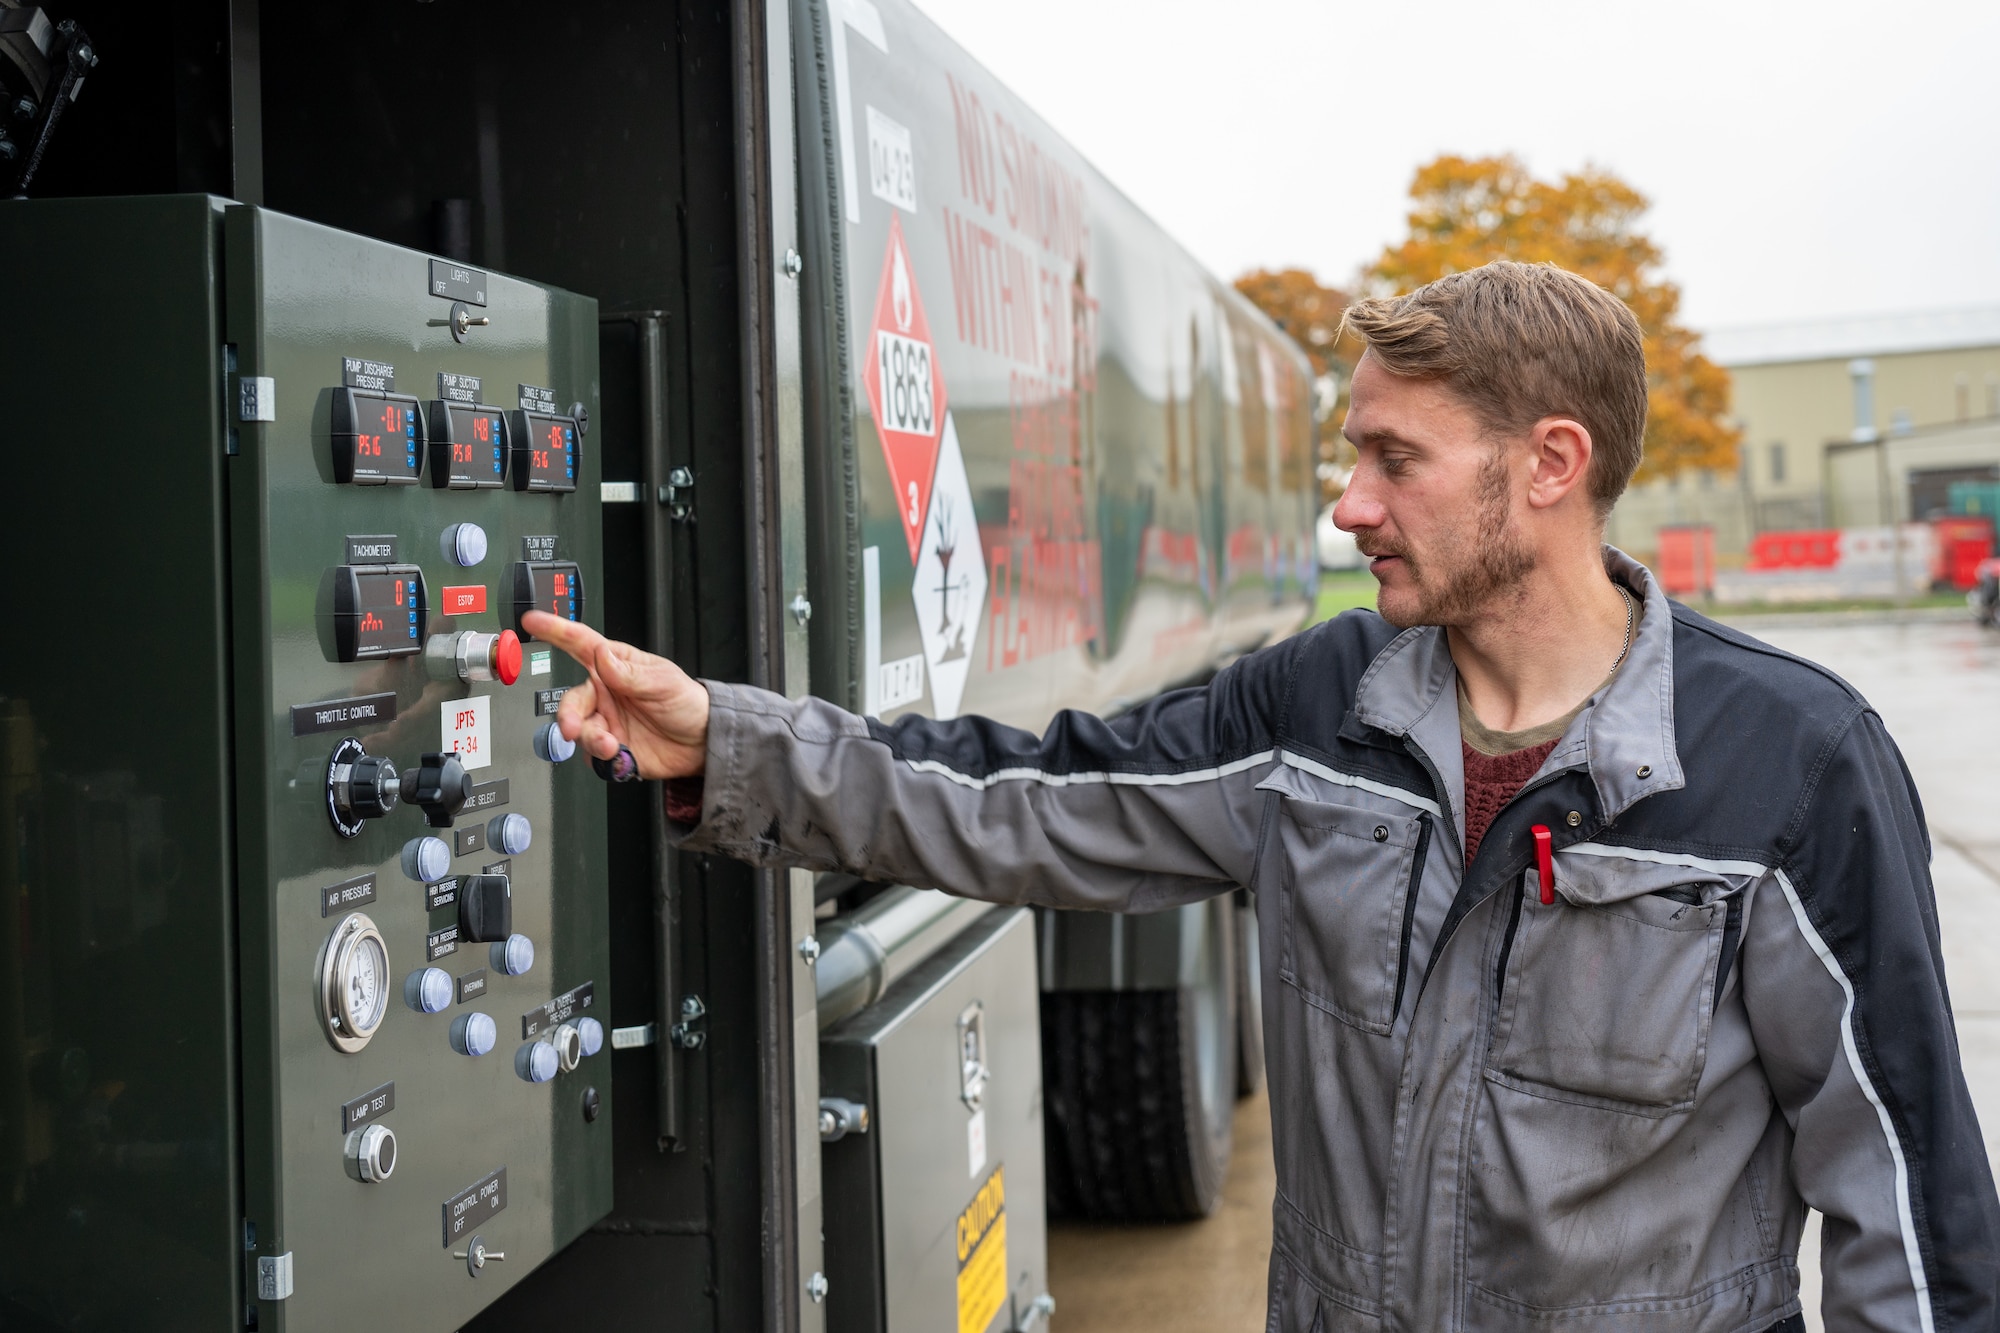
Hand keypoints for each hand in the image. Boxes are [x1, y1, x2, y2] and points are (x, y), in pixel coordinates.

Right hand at [521, 612, 709, 778]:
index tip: (532, 621)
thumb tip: (601, 654)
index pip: (580, 644)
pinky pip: (591, 754)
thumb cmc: (685, 702)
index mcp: (614, 667)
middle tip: (573, 729)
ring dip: (592, 740)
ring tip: (612, 745)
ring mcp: (605, 721)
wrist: (701, 742)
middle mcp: (605, 693)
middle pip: (571, 701)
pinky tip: (620, 753)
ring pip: (579, 731)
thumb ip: (627, 672)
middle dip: (568, 716)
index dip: (555, 630)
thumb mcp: (662, 682)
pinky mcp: (610, 747)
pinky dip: (602, 756)